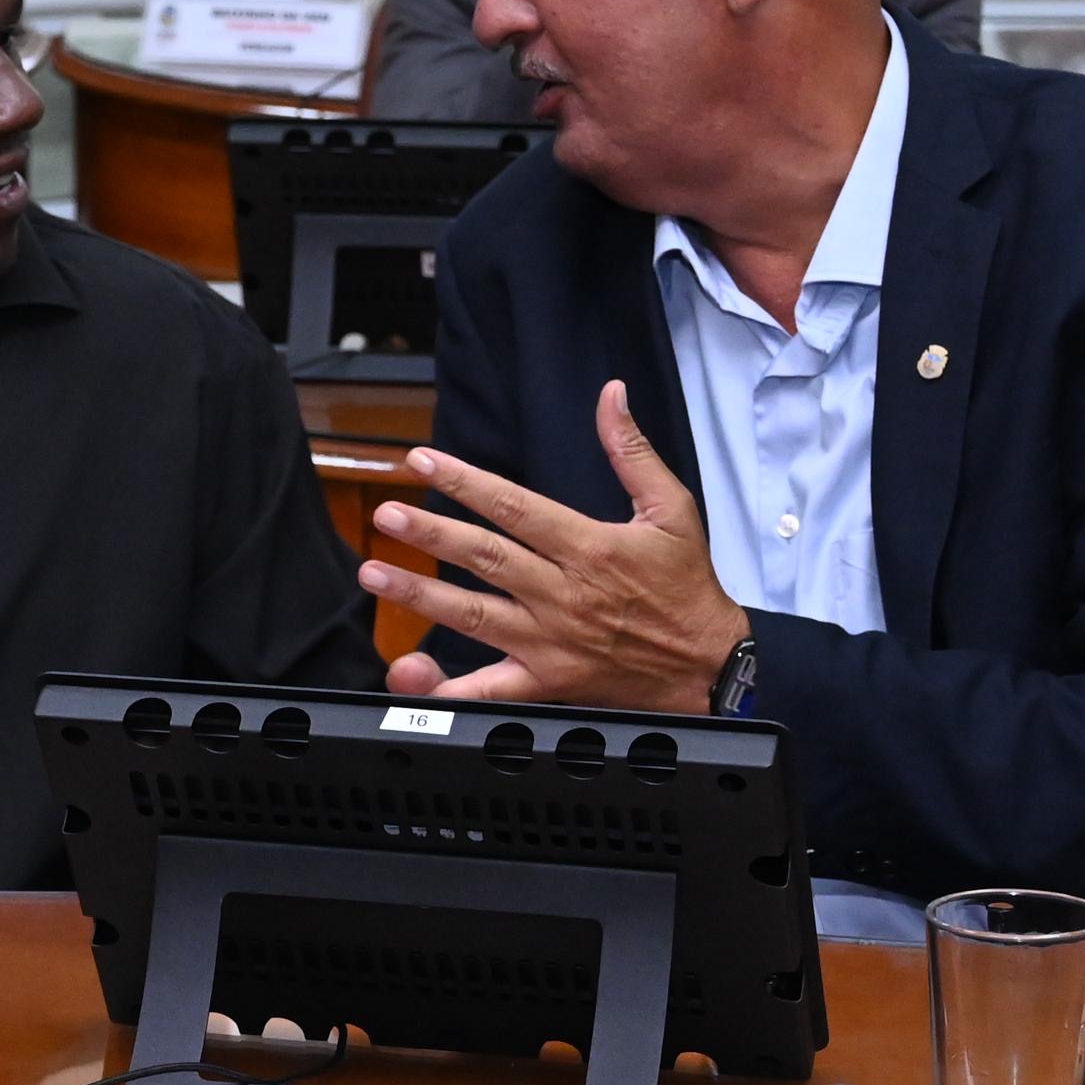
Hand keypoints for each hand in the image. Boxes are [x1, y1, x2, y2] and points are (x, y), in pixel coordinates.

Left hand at [367, 382, 749, 711]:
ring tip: (377, 575)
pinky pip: (490, 689)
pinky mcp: (546, 680)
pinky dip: (449, 687)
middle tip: (388, 515)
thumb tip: (611, 396)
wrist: (708, 666)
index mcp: (589, 548)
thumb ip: (632, 451)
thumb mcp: (671, 509)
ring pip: (473, 615)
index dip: (464, 482)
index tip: (423, 461)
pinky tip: (411, 674)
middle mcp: (562, 594)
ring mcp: (549, 641)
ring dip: (420, 594)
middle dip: (431, 533)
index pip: (514, 507)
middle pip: (485, 557)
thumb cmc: (687, 587)